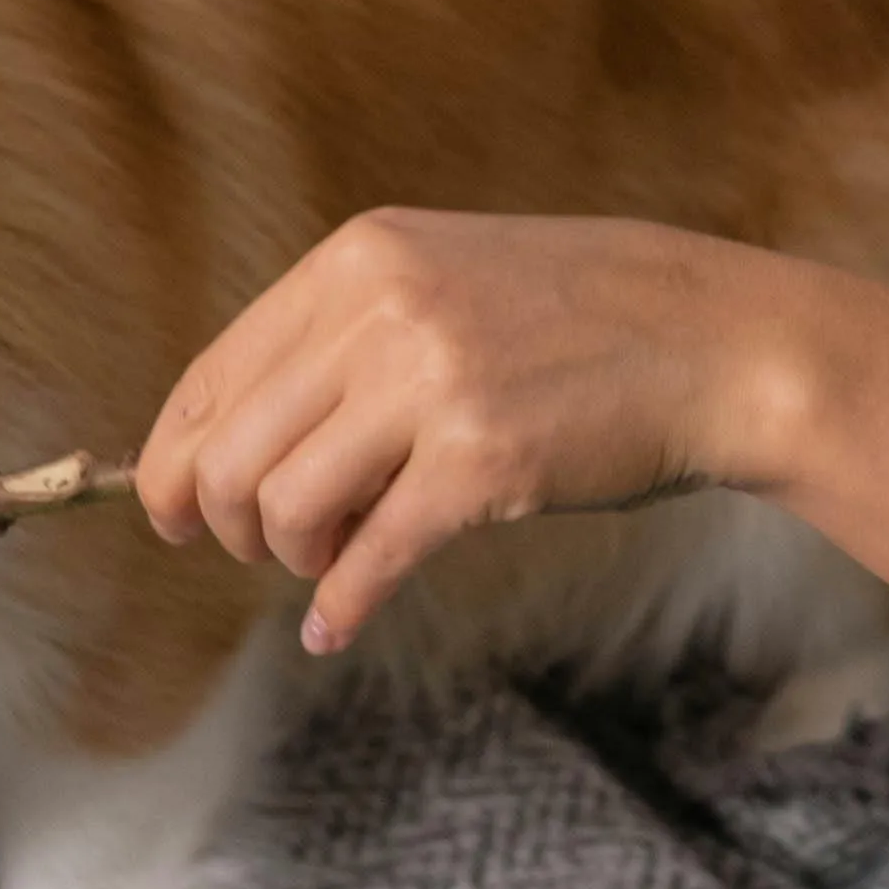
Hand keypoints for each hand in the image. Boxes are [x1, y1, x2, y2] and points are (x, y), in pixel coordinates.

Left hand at [136, 210, 797, 656]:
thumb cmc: (584, 323)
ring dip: (293, 558)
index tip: (171, 514)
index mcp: (360, 259)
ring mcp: (432, 383)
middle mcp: (382, 309)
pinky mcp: (480, 462)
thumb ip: (347, 338)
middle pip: (228, 454)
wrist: (718, 342)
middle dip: (228, 525)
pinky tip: (335, 629)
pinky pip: (367, 560)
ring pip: (282, 506)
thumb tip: (233, 445)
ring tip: (334, 562)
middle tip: (269, 550)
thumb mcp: (448, 282)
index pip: (213, 377)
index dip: (170, 462)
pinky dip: (340, 608)